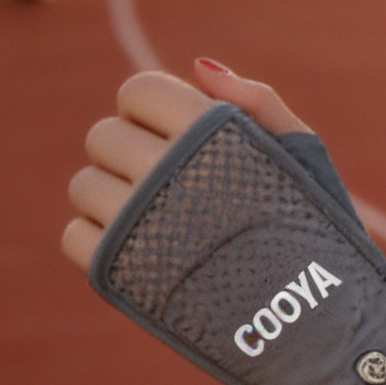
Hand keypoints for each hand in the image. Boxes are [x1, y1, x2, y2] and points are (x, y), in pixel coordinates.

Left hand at [62, 61, 307, 268]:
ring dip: (112, 195)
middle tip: (170, 180)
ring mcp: (138, 223)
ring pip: (82, 185)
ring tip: (157, 216)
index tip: (178, 133)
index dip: (153, 107)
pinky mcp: (119, 272)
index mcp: (211, 134)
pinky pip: (75, 235)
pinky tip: (142, 246)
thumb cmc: (310, 226)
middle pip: (103, 136)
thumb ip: (256, 101)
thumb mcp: (302, 153)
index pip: (139, 91)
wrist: (308, 317)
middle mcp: (168, 171)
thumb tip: (198, 68)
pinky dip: (100, 237)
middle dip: (131, 150)